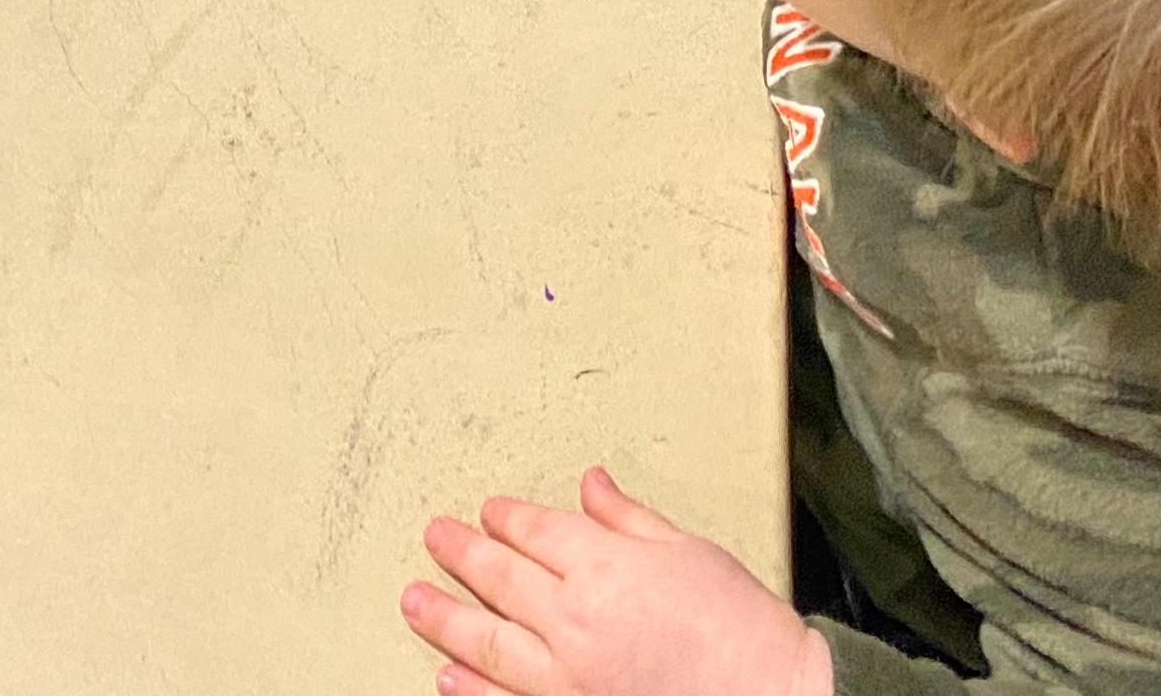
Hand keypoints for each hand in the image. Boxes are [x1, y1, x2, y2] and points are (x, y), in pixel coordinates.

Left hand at [403, 470, 830, 695]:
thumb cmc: (746, 633)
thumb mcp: (691, 552)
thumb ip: (629, 519)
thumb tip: (592, 484)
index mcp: (606, 567)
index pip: (536, 532)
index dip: (507, 519)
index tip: (489, 513)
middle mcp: (577, 620)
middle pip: (500, 579)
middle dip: (462, 554)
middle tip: (435, 538)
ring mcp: (570, 678)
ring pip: (487, 642)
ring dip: (445, 619)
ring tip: (414, 601)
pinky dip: (471, 690)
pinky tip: (447, 676)